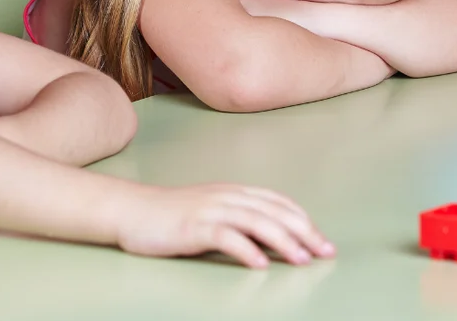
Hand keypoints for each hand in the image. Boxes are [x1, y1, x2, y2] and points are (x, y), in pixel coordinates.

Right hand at [115, 183, 335, 268]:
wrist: (132, 211)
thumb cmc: (173, 216)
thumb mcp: (213, 211)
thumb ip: (240, 219)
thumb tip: (273, 239)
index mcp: (235, 192)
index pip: (279, 203)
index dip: (304, 221)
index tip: (323, 241)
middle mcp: (227, 197)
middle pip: (275, 212)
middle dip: (304, 232)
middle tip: (324, 252)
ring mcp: (210, 210)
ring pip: (256, 222)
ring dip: (282, 241)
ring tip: (301, 259)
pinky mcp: (193, 226)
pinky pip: (225, 236)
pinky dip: (245, 249)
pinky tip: (260, 265)